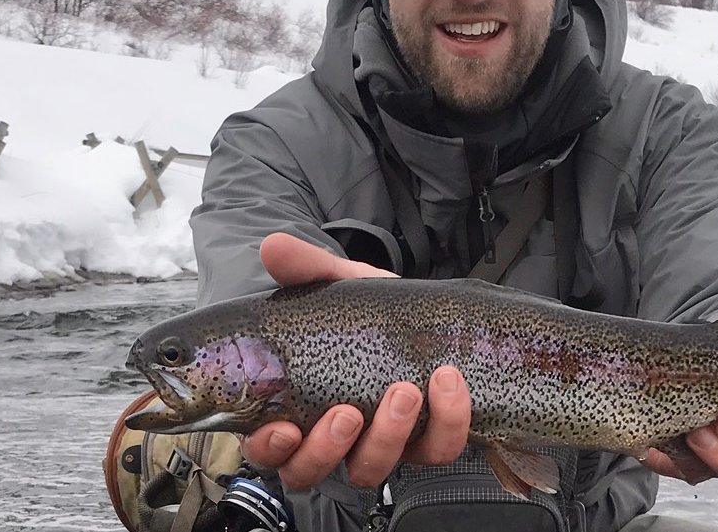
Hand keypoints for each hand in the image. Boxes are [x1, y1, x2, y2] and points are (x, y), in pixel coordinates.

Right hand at [241, 233, 473, 489]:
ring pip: (371, 469)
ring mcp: (379, 444)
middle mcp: (332, 438)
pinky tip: (448, 384)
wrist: (427, 314)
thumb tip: (274, 247)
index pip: (269, 449)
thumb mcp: (340, 286)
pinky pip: (435, 451)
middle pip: (312, 471)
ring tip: (405, 391)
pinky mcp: (426, 442)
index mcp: (296, 407)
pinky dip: (446, 422)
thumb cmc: (367, 313)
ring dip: (388, 436)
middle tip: (349, 412)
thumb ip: (307, 270)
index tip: (284, 429)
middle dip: (329, 448)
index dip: (271, 448)